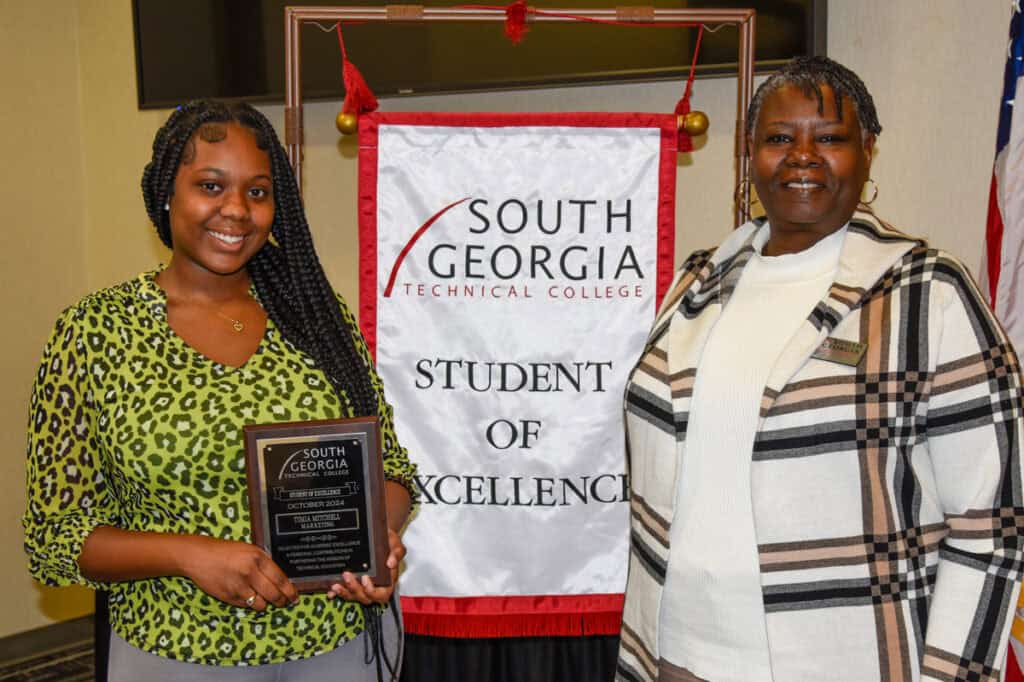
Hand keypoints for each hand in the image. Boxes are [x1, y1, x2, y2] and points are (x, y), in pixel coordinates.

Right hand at [177, 535, 298, 610]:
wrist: (198, 556)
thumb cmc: (224, 551)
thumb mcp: (249, 550)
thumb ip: (264, 563)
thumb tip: (281, 581)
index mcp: (258, 557)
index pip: (280, 579)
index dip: (290, 591)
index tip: (295, 597)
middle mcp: (250, 572)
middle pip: (274, 595)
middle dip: (282, 601)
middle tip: (284, 602)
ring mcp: (239, 586)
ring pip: (261, 604)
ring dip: (265, 603)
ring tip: (264, 598)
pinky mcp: (229, 597)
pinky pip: (246, 606)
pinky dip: (250, 603)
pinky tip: (247, 595)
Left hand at [327, 529, 404, 603]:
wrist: (378, 534)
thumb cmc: (388, 541)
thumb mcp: (395, 543)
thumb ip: (397, 552)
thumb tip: (391, 562)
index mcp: (387, 580)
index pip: (382, 594)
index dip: (373, 591)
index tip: (366, 579)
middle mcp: (374, 585)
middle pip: (365, 597)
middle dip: (355, 589)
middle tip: (347, 575)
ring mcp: (362, 585)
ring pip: (353, 596)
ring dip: (344, 592)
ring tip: (336, 584)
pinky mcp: (351, 582)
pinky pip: (344, 591)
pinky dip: (336, 592)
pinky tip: (330, 589)